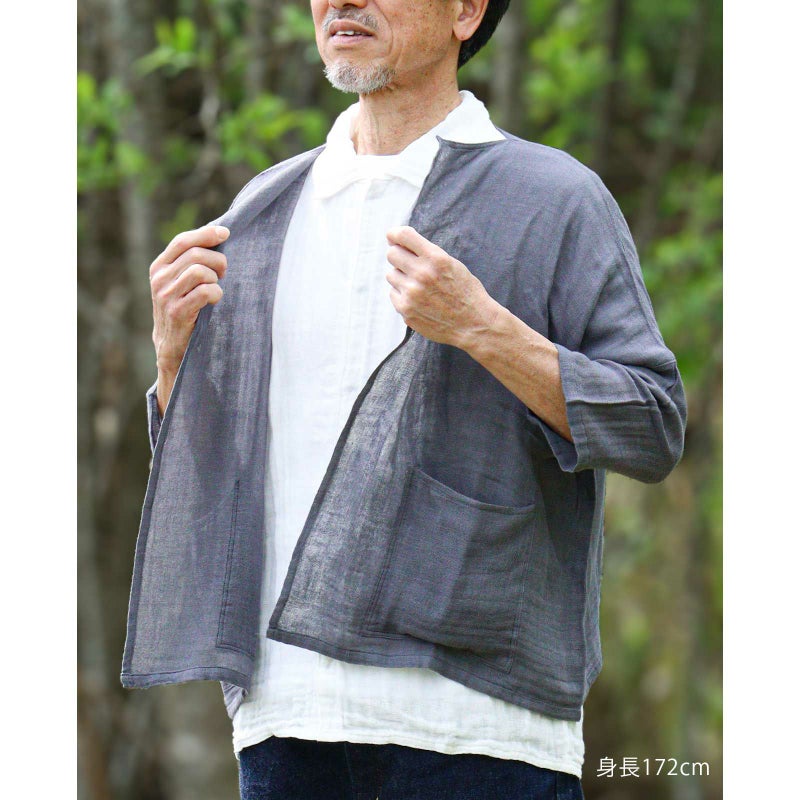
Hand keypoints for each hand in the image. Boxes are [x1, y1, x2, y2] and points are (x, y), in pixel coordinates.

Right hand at [149, 224, 228, 412]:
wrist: (172, 348)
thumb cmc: (184, 311)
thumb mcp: (180, 283)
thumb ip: (191, 262)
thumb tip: (218, 235)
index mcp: (159, 267)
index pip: (182, 241)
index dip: (205, 234)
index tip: (225, 233)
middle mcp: (159, 279)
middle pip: (196, 254)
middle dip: (218, 261)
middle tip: (224, 273)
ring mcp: (166, 296)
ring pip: (200, 271)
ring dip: (216, 279)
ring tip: (216, 289)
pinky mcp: (177, 312)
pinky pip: (204, 291)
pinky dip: (216, 294)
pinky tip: (214, 301)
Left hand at [385, 226, 498, 348]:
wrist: (473, 324)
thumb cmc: (465, 292)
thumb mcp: (452, 264)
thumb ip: (428, 253)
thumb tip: (398, 242)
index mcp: (436, 258)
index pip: (403, 236)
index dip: (395, 234)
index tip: (393, 237)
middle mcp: (422, 274)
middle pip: (392, 254)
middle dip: (399, 257)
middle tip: (409, 265)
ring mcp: (412, 293)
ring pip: (391, 275)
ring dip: (402, 277)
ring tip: (420, 286)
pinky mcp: (405, 309)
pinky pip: (393, 293)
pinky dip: (402, 294)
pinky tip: (419, 300)